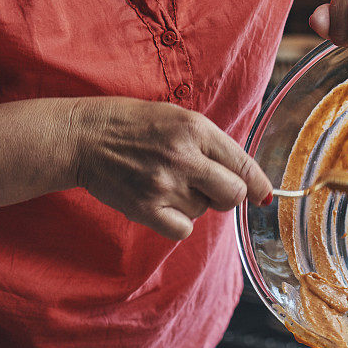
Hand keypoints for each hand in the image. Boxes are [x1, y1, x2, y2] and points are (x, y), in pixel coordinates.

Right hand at [66, 97, 271, 239]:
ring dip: (192, 203)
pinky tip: (161, 204)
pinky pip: (183, 229)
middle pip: (233, 194)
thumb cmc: (132, 125)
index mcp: (195, 129)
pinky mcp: (146, 209)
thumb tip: (247, 180)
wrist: (84, 137)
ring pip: (204, 211)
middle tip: (208, 188)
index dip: (258, 185)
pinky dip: (177, 222)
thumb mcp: (176, 118)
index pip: (243, 165)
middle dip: (228, 196)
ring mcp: (165, 185)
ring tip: (165, 182)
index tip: (263, 195)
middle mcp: (185, 157)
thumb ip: (211, 144)